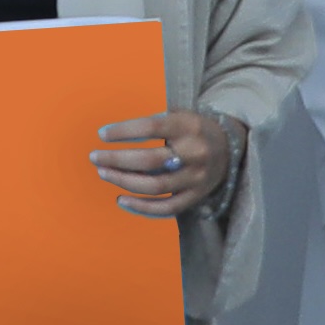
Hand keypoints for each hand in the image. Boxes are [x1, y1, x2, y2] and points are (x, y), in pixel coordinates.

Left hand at [94, 109, 233, 217]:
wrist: (230, 147)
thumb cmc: (192, 130)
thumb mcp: (179, 116)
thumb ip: (153, 124)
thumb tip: (111, 136)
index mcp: (189, 126)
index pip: (152, 127)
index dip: (124, 131)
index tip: (102, 134)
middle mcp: (195, 152)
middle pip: (150, 160)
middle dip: (117, 160)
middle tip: (95, 157)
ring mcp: (196, 178)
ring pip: (155, 186)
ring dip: (124, 182)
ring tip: (104, 173)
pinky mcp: (196, 197)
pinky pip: (166, 208)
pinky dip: (142, 208)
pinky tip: (121, 199)